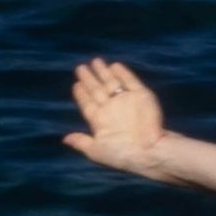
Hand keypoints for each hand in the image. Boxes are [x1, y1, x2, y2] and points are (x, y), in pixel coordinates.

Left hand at [63, 58, 165, 174]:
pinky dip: (123, 73)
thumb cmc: (123, 154)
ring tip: (95, 61)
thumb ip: (81, 142)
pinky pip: (131, 81)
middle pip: (97, 91)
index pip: (88, 104)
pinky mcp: (142, 96)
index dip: (81, 94)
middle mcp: (113, 110)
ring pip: (112, 83)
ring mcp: (127, 102)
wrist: (150, 151)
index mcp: (101, 122)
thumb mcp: (96, 151)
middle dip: (89, 79)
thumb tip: (65, 139)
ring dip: (103, 72)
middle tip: (80, 68)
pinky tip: (114, 66)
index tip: (76, 85)